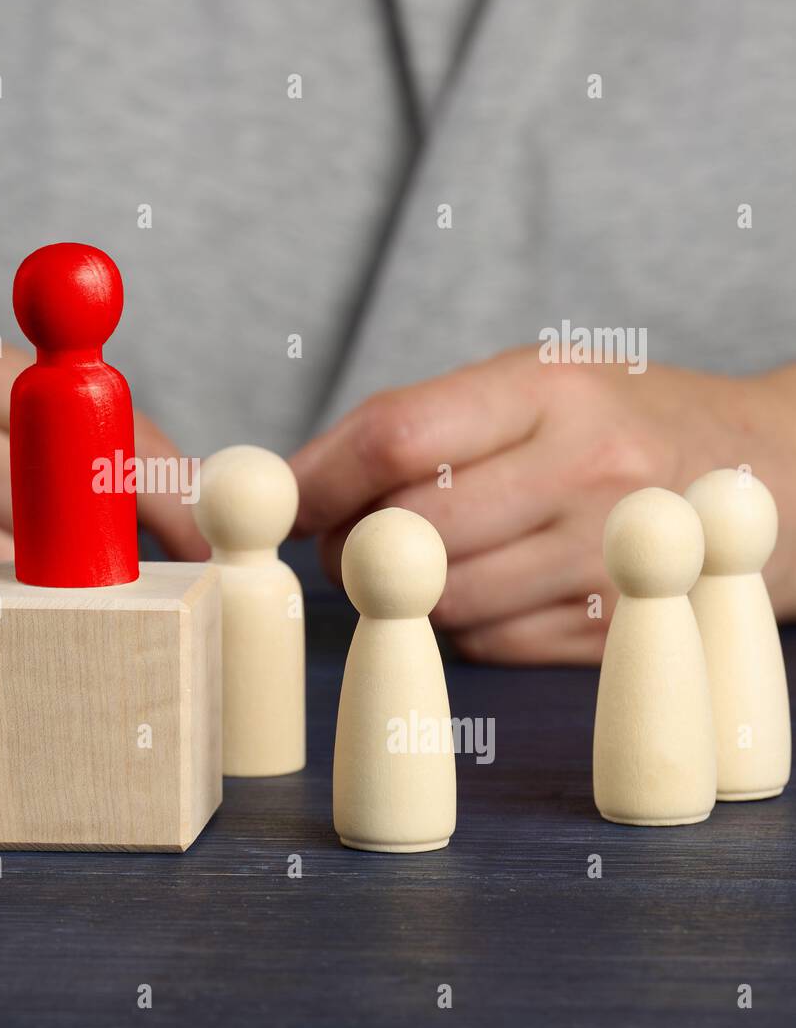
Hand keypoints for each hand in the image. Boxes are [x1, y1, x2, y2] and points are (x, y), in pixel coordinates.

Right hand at [0, 339, 204, 645]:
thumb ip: (72, 440)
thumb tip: (186, 504)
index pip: (100, 434)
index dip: (166, 501)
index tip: (207, 552)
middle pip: (58, 514)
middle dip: (108, 571)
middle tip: (144, 609)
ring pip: (5, 580)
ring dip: (49, 617)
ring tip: (65, 633)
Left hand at [290, 348, 795, 663]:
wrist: (770, 474)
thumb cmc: (617, 421)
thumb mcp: (530, 382)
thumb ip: (416, 423)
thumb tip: (296, 485)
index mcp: (549, 389)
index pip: (394, 437)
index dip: (317, 478)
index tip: (281, 502)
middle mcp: (586, 469)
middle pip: (407, 532)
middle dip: (352, 545)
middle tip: (349, 539)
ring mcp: (608, 555)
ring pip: (441, 602)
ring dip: (407, 593)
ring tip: (431, 558)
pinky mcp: (615, 625)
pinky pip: (488, 644)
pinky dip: (464, 624)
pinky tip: (492, 585)